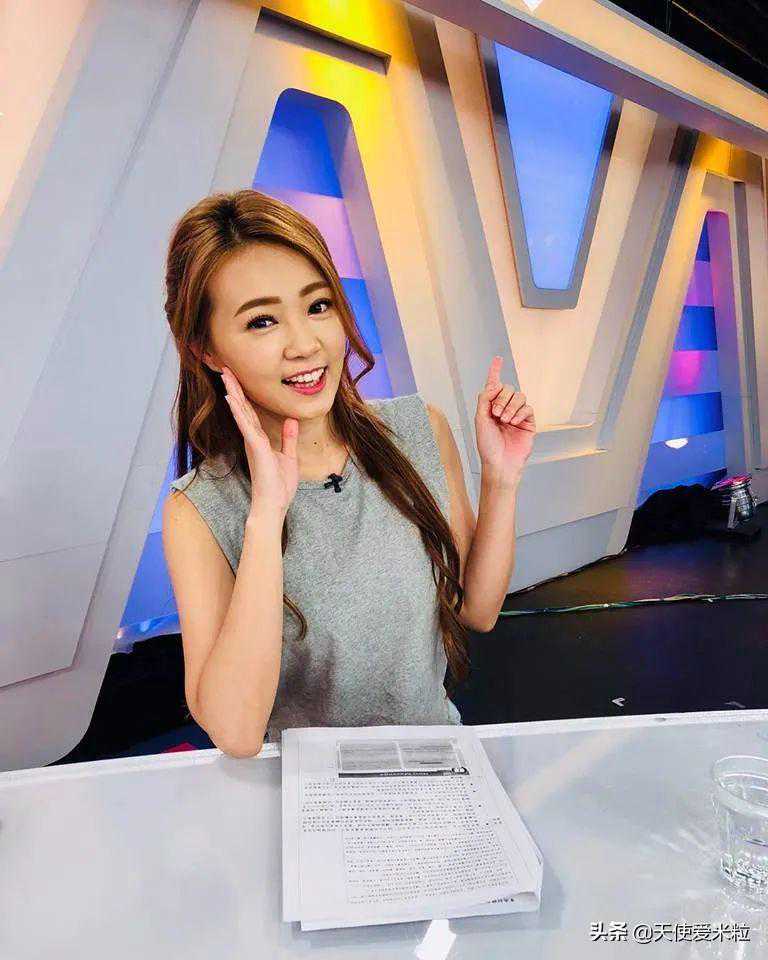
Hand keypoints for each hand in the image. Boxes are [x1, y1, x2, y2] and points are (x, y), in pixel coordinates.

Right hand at [221, 366, 298, 515]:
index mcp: (258, 440)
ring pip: (241, 412)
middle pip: (242, 408)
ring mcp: (252, 442)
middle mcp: (252, 439)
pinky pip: (246, 425)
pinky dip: (239, 411)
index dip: (243, 395)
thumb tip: (291, 420)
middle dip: (234, 387)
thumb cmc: (279, 486)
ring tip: (225, 375)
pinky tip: (232, 398)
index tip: (236, 379)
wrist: (274, 505)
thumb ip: (288, 438)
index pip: (250, 413)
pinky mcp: (256, 447)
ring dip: (233, 393)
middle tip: (225, 368)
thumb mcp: (289, 457)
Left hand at [475, 356, 535, 483]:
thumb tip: (494, 384)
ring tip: (504, 420)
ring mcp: (517, 415)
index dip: (495, 371)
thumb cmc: (487, 445)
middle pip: (508, 388)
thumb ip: (485, 399)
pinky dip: (520, 413)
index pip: (494, 385)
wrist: (499, 462)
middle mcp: (504, 408)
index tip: (498, 359)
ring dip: (510, 406)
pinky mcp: (528, 422)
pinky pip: (528, 408)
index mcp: (490, 407)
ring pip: (519, 396)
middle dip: (501, 398)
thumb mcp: (480, 419)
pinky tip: (514, 423)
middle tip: (496, 413)